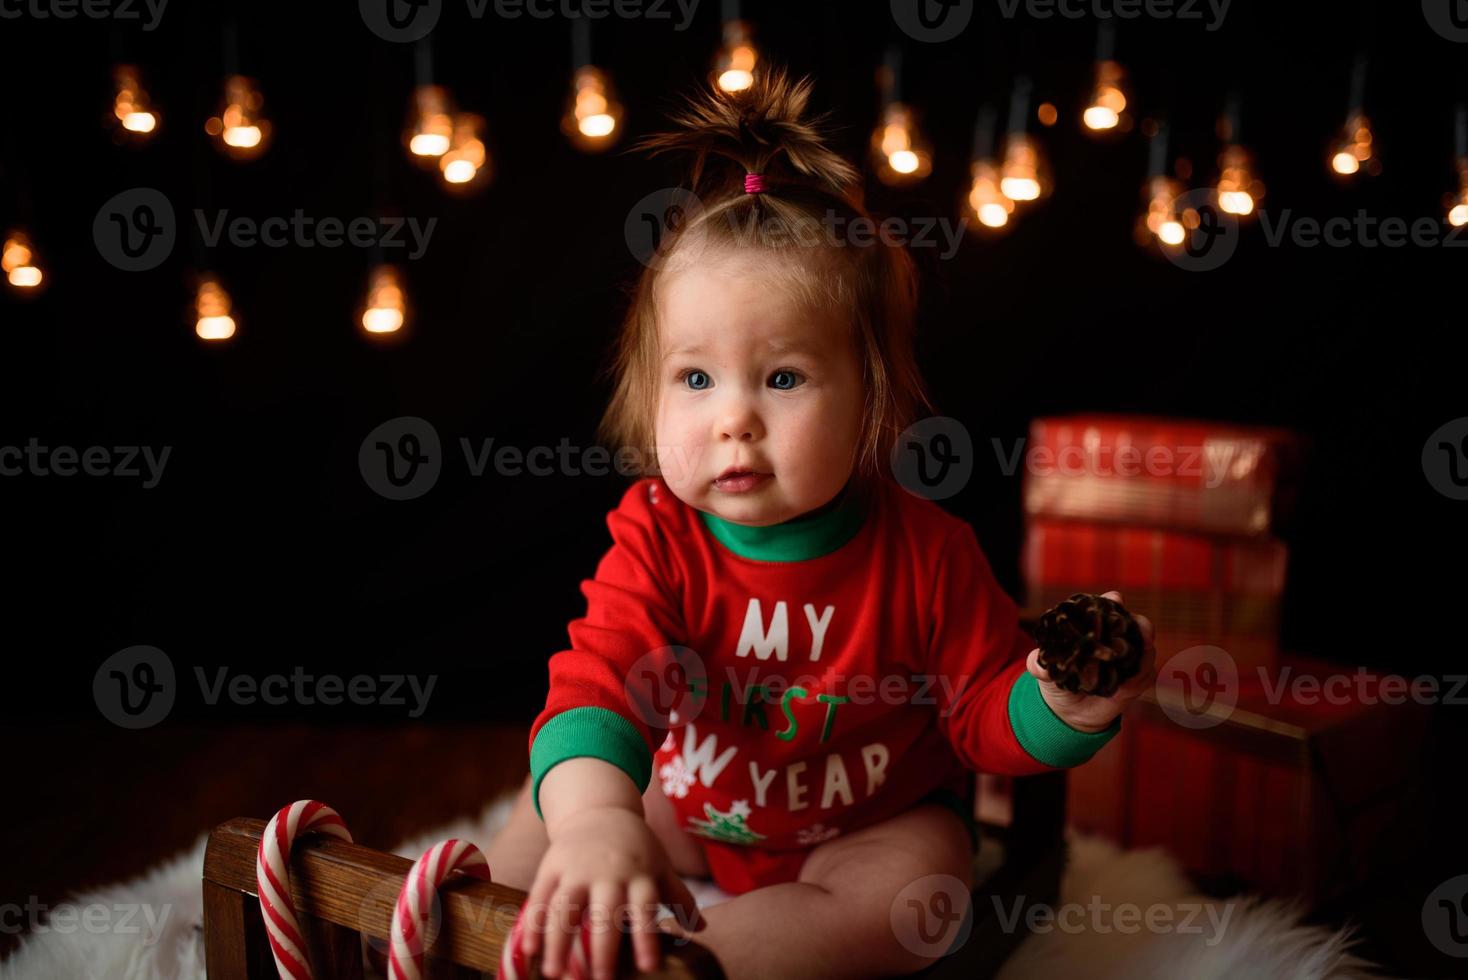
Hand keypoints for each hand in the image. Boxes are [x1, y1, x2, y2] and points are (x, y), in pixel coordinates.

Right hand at [521, 805, 702, 979]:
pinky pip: (541, 896)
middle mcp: (609, 873)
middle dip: (602, 947)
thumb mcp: (659, 866)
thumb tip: (702, 928)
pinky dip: (533, 922)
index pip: (645, 908)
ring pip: (567, 907)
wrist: (600, 809)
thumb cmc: (636, 847)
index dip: (646, 937)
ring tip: (552, 973)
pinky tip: (528, 948)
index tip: (647, 967)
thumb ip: (678, 898)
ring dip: (558, 941)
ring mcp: (578, 869)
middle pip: (604, 912)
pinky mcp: (552, 866)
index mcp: (639, 875)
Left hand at [1024, 591, 1156, 732]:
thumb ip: (1040, 665)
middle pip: (1136, 625)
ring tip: (1130, 662)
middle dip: (1141, 625)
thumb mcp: (1045, 670)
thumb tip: (1036, 664)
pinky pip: (1145, 676)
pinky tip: (1127, 685)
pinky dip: (1138, 679)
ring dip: (1142, 654)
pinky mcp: (1135, 681)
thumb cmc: (1057, 678)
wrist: (1068, 710)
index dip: (1113, 601)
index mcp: (1095, 627)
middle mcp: (1116, 639)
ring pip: (1145, 651)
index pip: (1108, 607)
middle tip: (1141, 629)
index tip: (1115, 599)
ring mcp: (1128, 659)